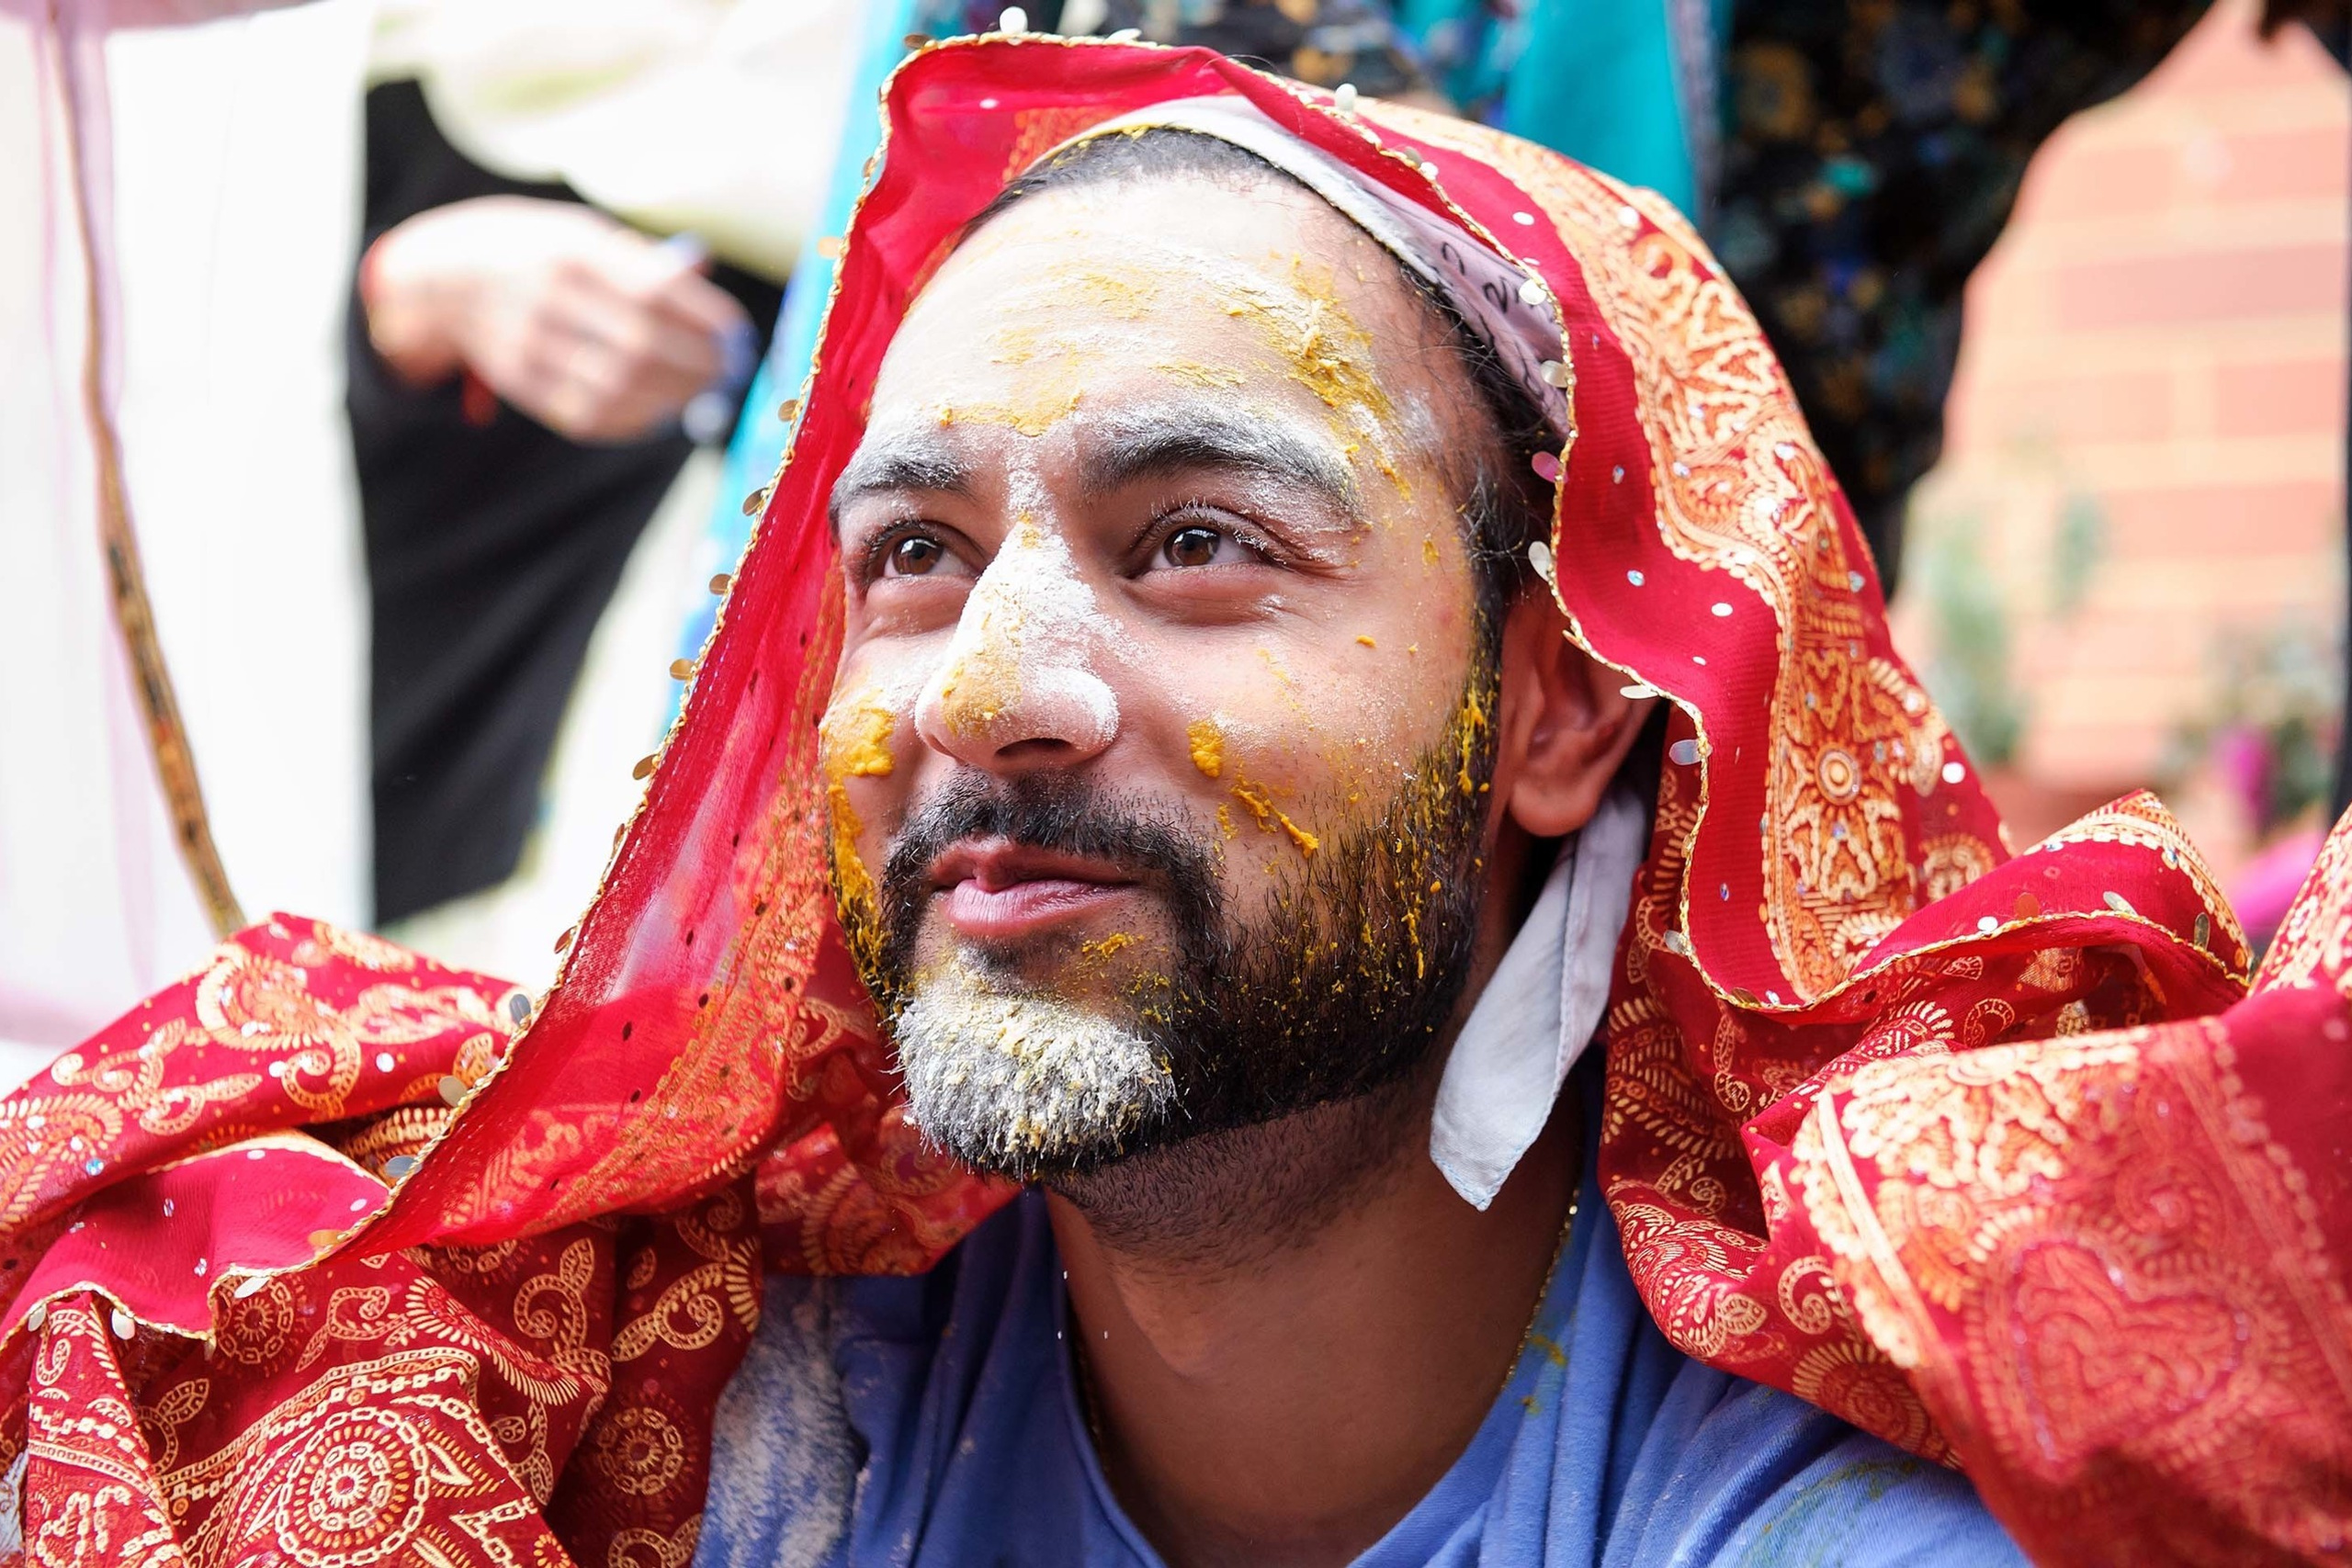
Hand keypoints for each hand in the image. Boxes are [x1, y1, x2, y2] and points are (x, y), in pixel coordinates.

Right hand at [361, 195, 752, 443]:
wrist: (446, 277)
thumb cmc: (540, 251)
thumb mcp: (584, 234)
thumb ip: (642, 260)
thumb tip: (704, 278)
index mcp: (570, 249)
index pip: (652, 291)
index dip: (705, 321)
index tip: (738, 336)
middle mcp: (546, 296)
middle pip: (640, 345)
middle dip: (698, 366)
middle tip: (729, 371)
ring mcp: (528, 343)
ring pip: (617, 387)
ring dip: (674, 398)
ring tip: (703, 392)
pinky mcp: (520, 381)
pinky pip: (588, 413)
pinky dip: (636, 419)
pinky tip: (662, 410)